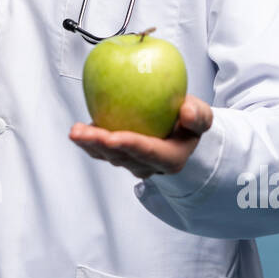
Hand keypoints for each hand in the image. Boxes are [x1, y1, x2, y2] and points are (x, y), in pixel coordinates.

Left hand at [69, 95, 213, 179]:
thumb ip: (198, 116)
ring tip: (75, 131)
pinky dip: (87, 141)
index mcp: (170, 159)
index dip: (130, 145)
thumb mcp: (202, 116)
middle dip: (100, 145)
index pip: (148, 152)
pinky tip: (77, 130)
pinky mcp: (117, 155)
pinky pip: (99, 151)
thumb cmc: (189, 122)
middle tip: (82, 134)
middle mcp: (148, 165)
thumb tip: (186, 111)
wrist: (179, 130)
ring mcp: (130, 162)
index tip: (113, 137)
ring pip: (107, 156)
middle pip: (121, 156)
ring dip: (89, 144)